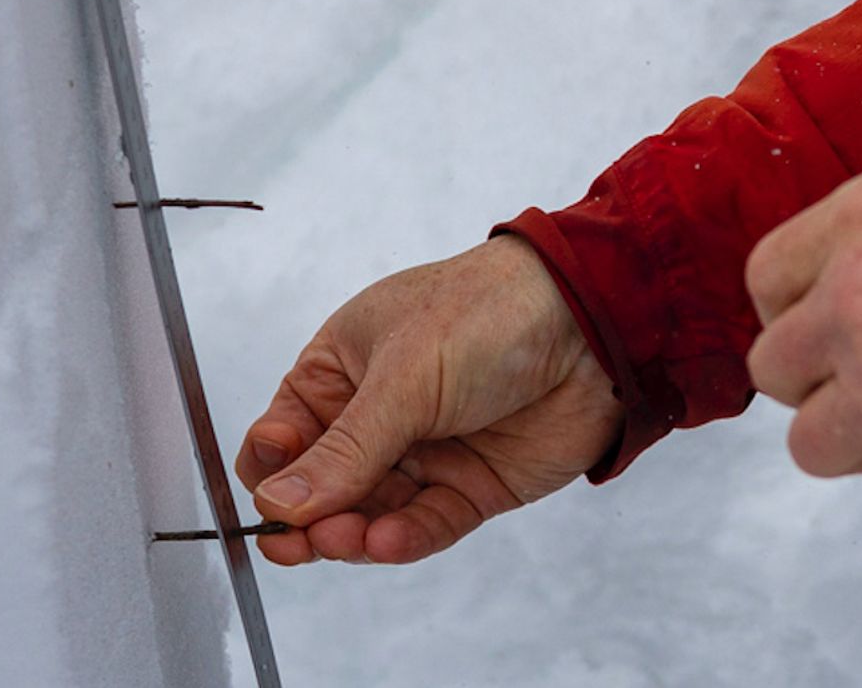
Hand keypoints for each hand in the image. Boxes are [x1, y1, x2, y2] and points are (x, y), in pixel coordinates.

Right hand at [239, 235, 623, 564]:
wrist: (591, 322)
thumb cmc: (483, 314)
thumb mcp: (401, 378)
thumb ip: (344, 450)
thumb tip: (278, 501)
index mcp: (339, 371)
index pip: (282, 435)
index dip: (271, 470)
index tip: (270, 496)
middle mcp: (374, 416)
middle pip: (322, 485)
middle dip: (305, 516)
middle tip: (290, 547)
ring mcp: (423, 453)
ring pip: (370, 512)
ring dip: (353, 533)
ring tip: (348, 540)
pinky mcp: (470, 487)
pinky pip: (426, 524)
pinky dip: (405, 538)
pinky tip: (388, 541)